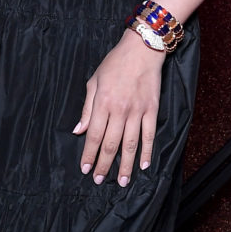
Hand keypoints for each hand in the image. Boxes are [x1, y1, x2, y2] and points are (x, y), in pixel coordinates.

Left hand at [73, 30, 162, 184]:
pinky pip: (149, 135)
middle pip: (110, 144)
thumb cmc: (115, 63)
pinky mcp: (152, 110)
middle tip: (99, 180)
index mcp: (102, 103)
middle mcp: (119, 110)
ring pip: (130, 144)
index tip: (85, 169)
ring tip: (122, 181)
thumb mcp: (94, 81)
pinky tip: (144, 165)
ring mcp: (137, 111)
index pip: (94, 136)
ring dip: (126, 165)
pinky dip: (147, 152)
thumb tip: (79, 130)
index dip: (89, 155)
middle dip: (104, 165)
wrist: (142, 50)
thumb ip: (87, 108)